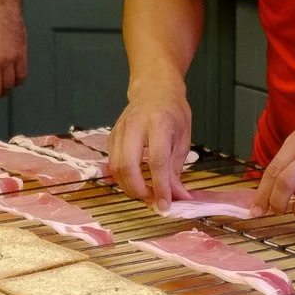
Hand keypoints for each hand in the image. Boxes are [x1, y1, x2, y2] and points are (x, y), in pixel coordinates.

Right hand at [110, 77, 195, 210]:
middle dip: (138, 190)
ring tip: (145, 193)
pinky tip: (135, 181)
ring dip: (128, 186)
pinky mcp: (111, 136)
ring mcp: (120, 130)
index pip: (157, 161)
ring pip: (116, 167)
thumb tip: (177, 197)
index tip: (165, 205)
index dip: (160, 186)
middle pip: (128, 165)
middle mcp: (135, 126)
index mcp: (159, 123)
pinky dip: (122, 178)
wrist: (154, 89)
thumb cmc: (173, 113)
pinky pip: (112, 163)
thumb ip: (177, 169)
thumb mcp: (183, 139)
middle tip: (151, 199)